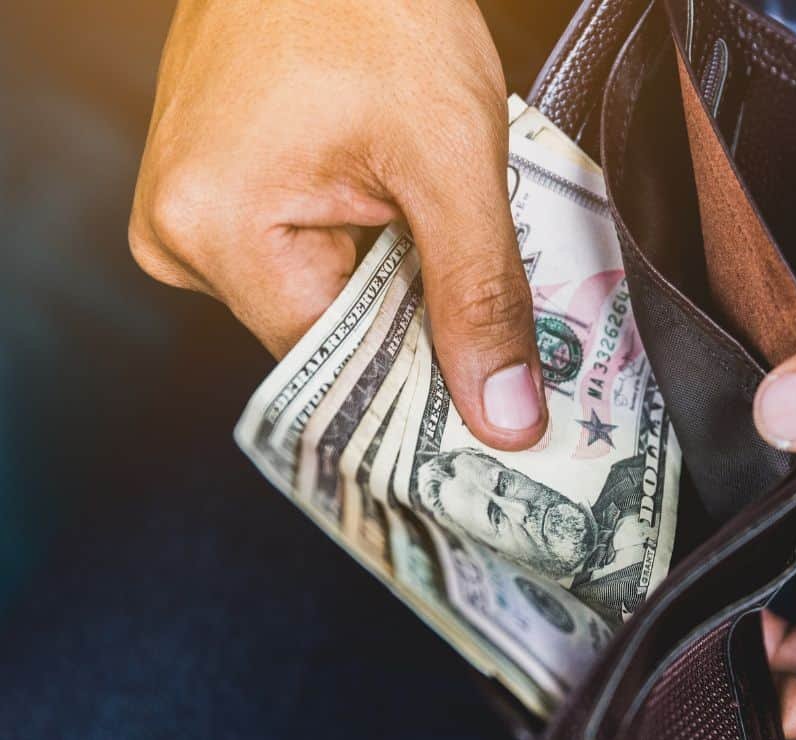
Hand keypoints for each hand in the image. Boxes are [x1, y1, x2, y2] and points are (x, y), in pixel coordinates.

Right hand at [129, 0, 546, 448]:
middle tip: (474, 280)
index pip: (336, 368)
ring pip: (322, 291)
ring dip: (392, 269)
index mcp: (218, 230)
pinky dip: (364, 237)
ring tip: (424, 207)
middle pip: (328, 333)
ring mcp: (193, 204)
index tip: (492, 395)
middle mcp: (181, 230)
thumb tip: (501, 413)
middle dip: (413, 314)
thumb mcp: (451, 158)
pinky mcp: (220, 183)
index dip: (423, 378)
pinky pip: (303, 248)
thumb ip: (479, 293)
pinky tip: (392, 192)